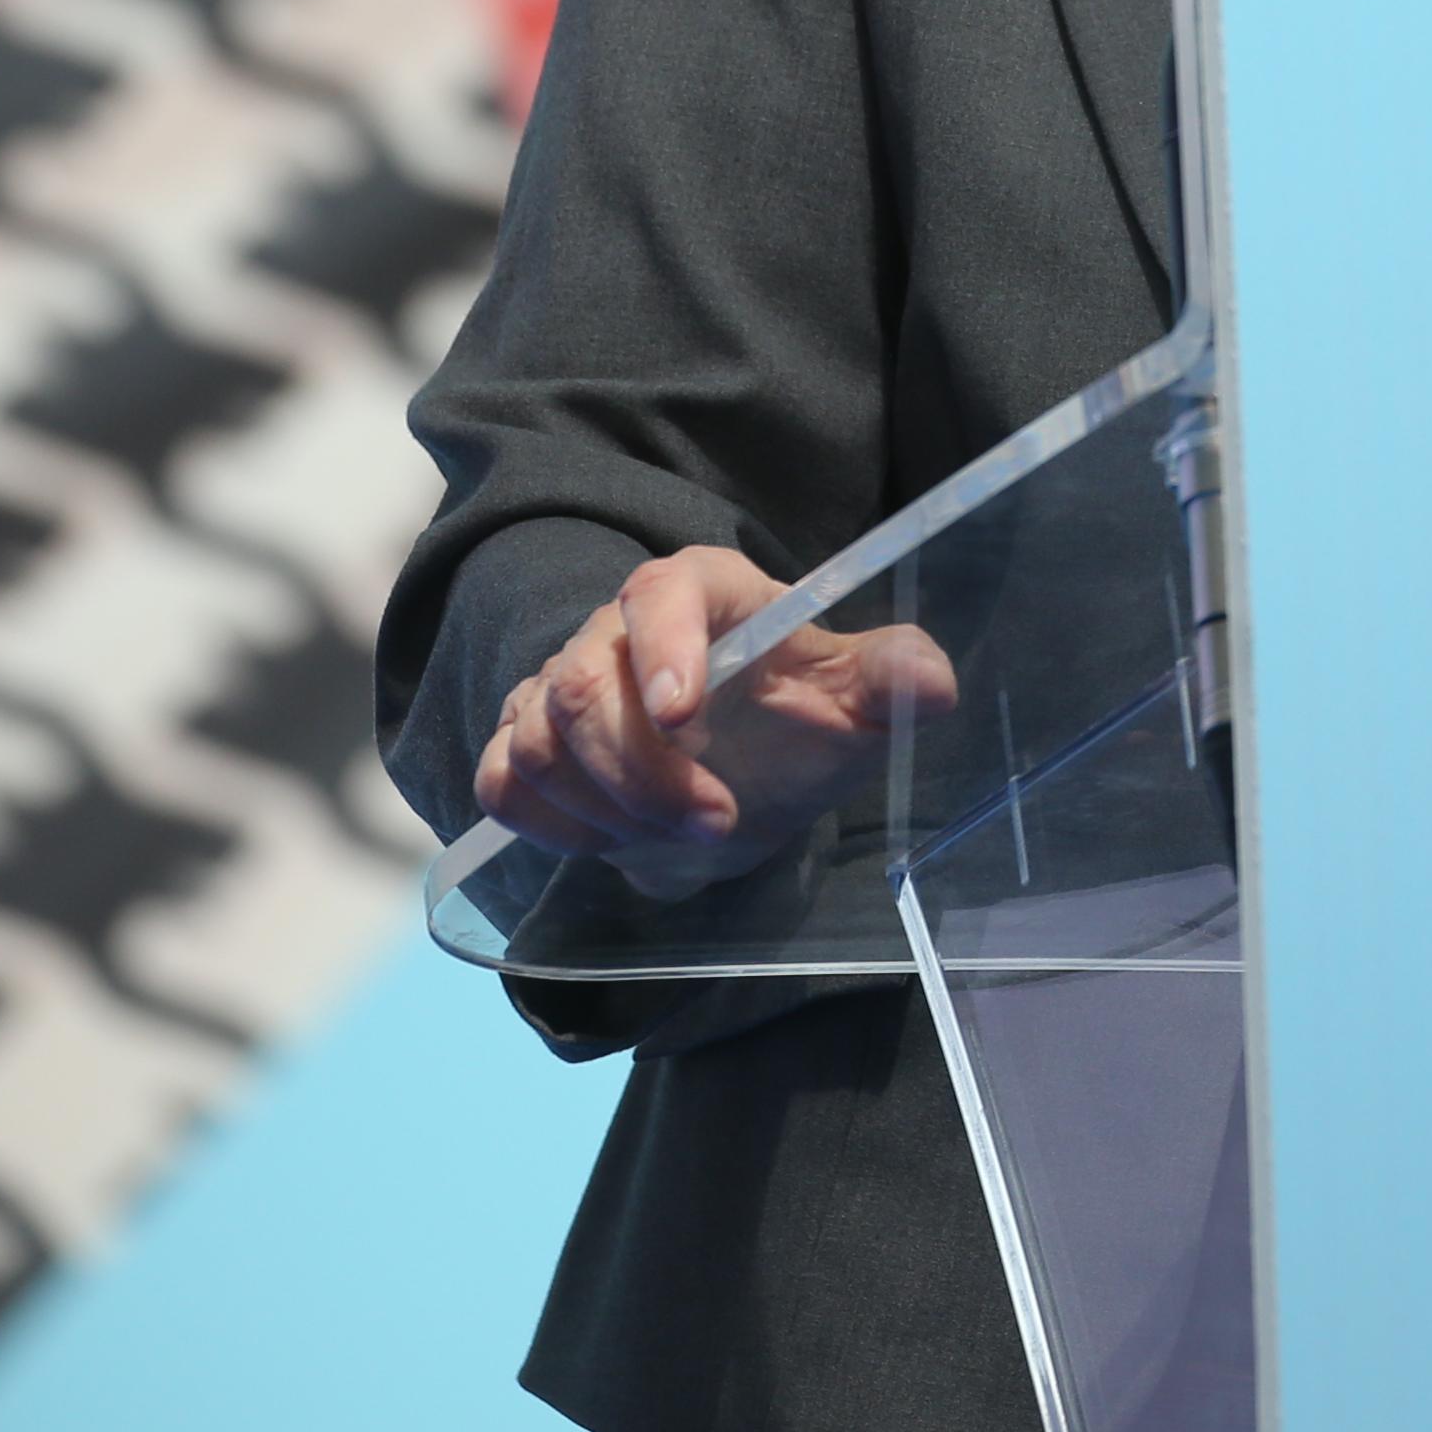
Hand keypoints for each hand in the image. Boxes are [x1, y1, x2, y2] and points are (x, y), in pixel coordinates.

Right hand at [471, 545, 961, 899]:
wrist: (744, 776)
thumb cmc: (799, 722)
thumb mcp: (855, 703)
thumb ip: (894, 680)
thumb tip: (931, 683)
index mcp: (701, 593)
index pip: (661, 591)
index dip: (664, 647)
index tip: (686, 715)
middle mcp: (614, 628)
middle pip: (583, 689)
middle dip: (645, 776)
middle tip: (715, 822)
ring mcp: (556, 684)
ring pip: (537, 741)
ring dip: (606, 810)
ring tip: (675, 834)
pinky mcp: (523, 741)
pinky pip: (500, 781)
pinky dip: (548, 825)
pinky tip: (606, 840)